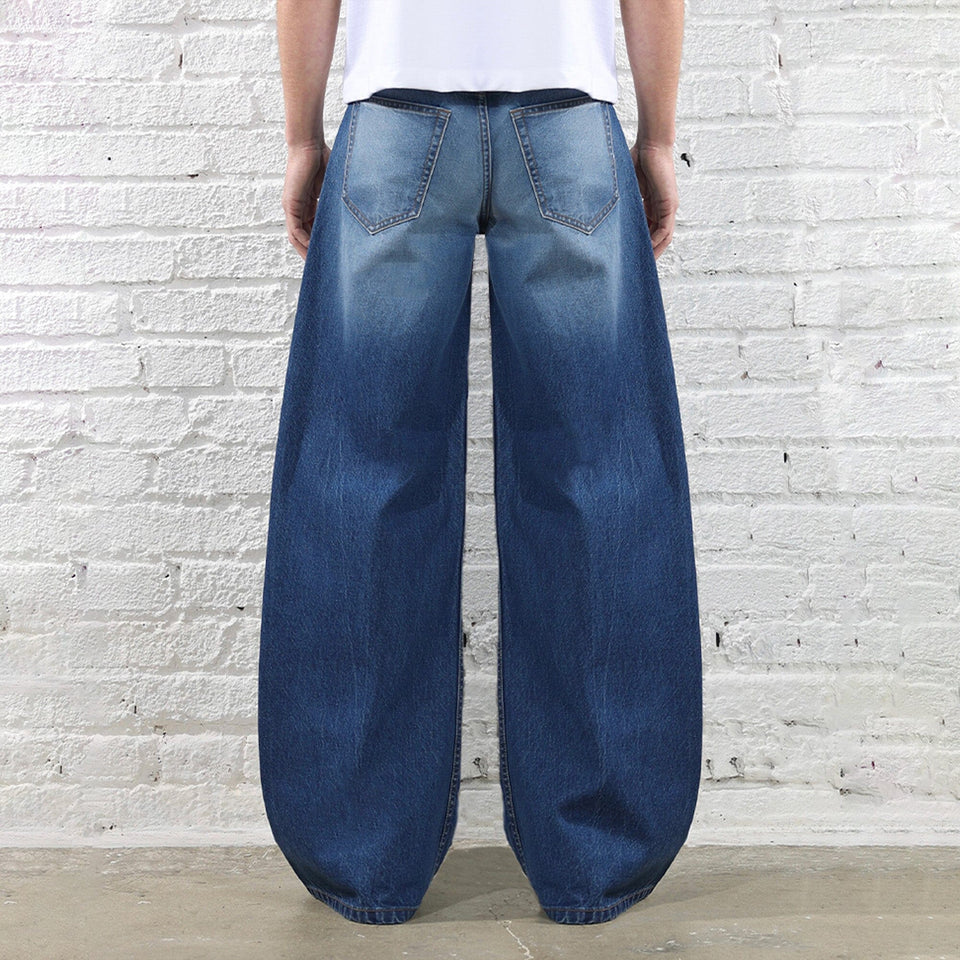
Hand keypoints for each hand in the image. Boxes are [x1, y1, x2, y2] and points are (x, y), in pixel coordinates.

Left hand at [282, 142, 331, 259]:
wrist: (310, 145)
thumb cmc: (323, 159)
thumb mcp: (334, 187)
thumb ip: (338, 201)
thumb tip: (358, 213)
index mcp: (308, 205)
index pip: (311, 230)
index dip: (319, 244)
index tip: (329, 256)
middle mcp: (298, 209)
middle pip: (303, 238)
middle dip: (312, 253)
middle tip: (323, 267)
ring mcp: (293, 207)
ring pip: (297, 237)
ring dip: (306, 251)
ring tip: (317, 263)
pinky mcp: (291, 205)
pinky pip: (295, 229)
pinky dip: (303, 241)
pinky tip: (312, 250)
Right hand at [629, 141, 677, 259]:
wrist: (650, 144)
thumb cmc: (637, 158)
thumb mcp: (625, 187)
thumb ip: (621, 201)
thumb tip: (603, 213)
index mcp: (652, 205)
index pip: (648, 231)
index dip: (641, 244)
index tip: (630, 256)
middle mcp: (662, 208)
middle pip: (657, 237)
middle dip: (648, 252)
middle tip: (636, 266)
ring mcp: (668, 207)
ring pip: (663, 237)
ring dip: (654, 251)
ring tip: (643, 264)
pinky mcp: (669, 204)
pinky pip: (665, 229)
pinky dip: (657, 241)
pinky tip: (648, 250)